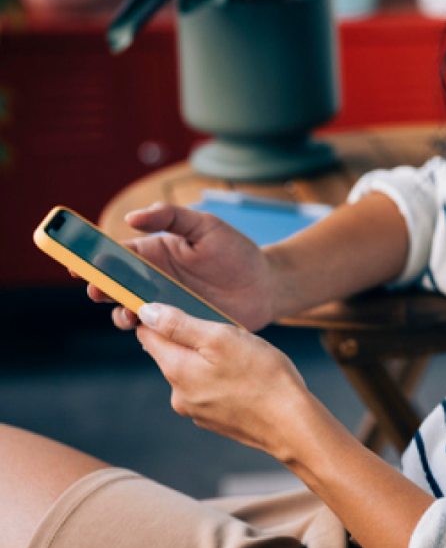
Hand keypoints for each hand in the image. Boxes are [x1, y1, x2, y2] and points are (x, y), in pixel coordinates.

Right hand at [87, 202, 275, 331]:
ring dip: (119, 312)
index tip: (77, 262)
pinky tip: (148, 327)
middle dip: (99, 288)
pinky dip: (144, 331)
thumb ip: (171, 216)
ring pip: (128, 310)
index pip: (116, 254)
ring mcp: (164, 304)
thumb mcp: (205, 225)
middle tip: (95, 290)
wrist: (265, 285)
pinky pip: (152, 331)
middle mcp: (153, 279)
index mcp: (154, 251)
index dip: (92, 258)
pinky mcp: (178, 325)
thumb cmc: (236, 251)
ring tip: (127, 311)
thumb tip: (132, 216)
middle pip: (115, 285)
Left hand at [136, 303, 309, 458]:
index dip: (156, 316)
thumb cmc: (261, 374)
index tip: (182, 307)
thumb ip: (179, 325)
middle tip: (227, 333)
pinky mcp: (214, 420)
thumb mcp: (221, 338)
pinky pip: (208, 388)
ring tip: (243, 357)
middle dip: (191, 337)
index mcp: (176, 369)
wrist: (291, 424)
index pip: (147, 335)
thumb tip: (145, 312)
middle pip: (171, 353)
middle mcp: (178, 394)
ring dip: (208, 358)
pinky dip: (220, 378)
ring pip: (192, 370)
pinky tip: (246, 377)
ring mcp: (196, 410)